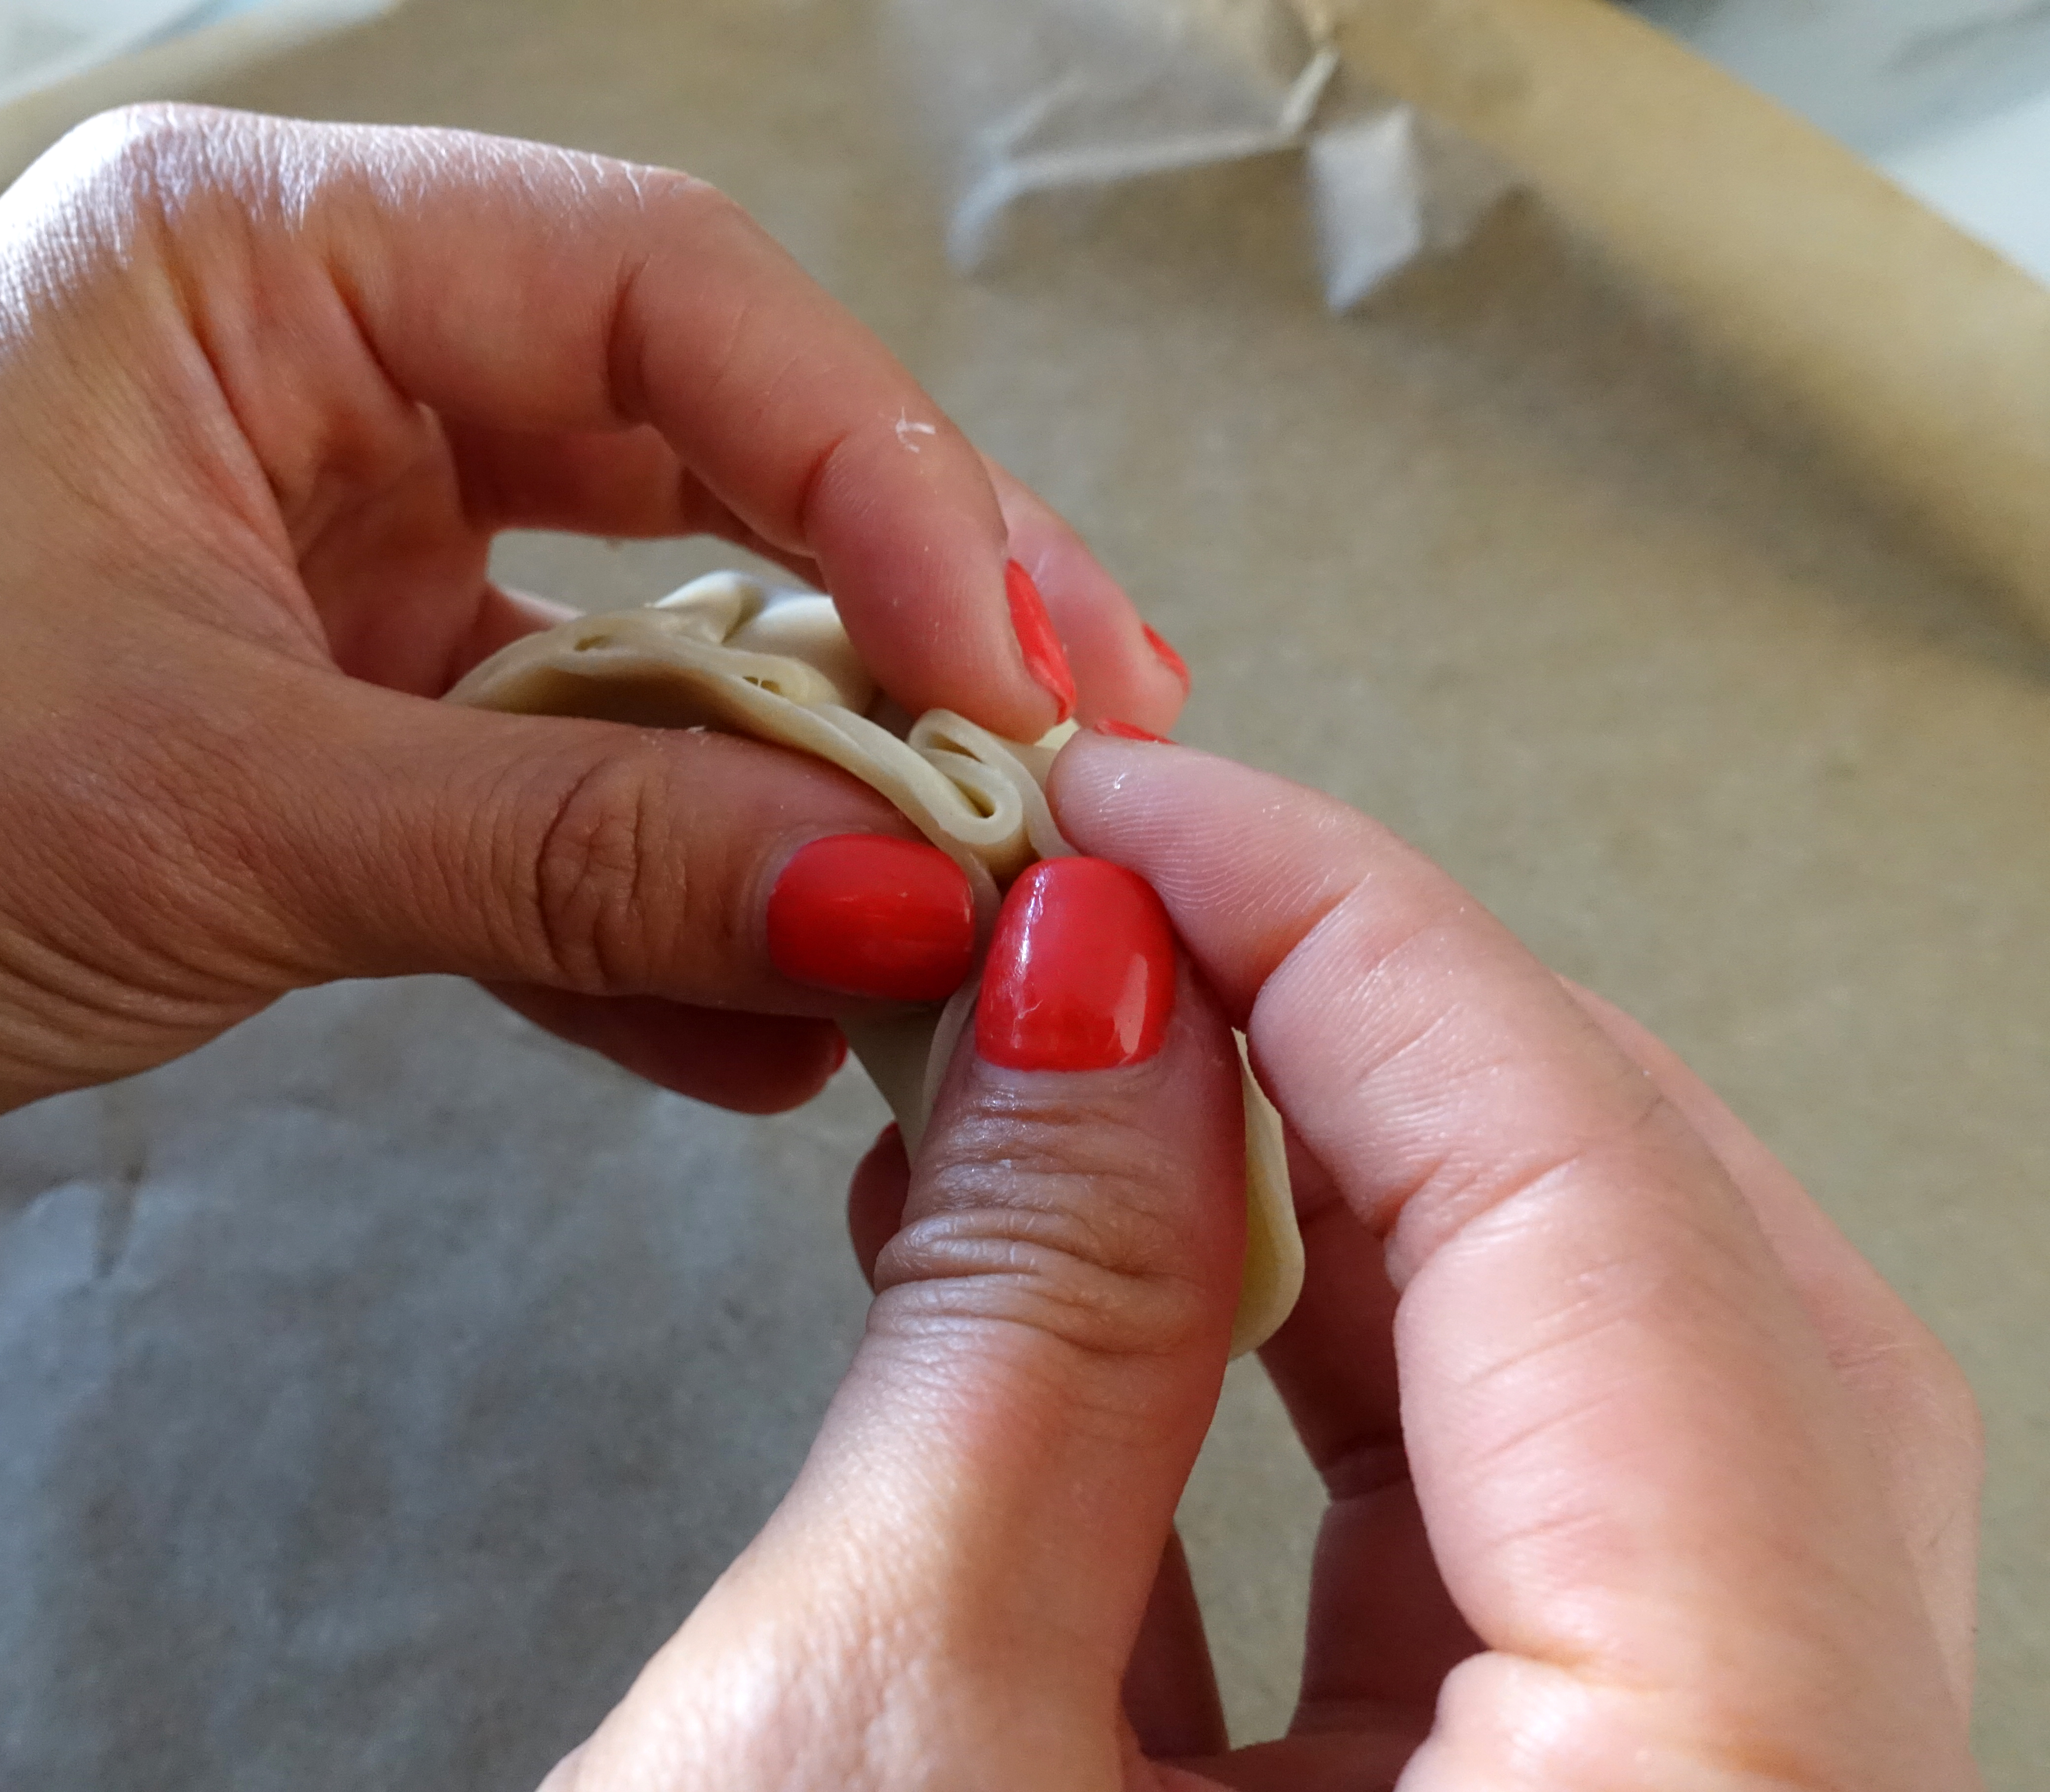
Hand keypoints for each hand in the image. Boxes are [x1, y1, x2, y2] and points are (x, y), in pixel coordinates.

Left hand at [0, 106, 1184, 1134]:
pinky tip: (777, 1012)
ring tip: (973, 896)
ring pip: (649, 615)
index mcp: (268, 265)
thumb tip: (886, 902)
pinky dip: (655, 890)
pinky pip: (550, 771)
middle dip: (900, 604)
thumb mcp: (212, 815)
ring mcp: (345, 538)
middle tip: (1080, 758)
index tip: (1008, 669)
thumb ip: (568, 854)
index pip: (661, 295)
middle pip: (701, 439)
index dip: (877, 467)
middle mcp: (331, 365)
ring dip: (804, 766)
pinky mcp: (338, 698)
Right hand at [552, 741, 1980, 1789]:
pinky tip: (1123, 1256)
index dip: (1368, 949)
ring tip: (1094, 1052)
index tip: (1151, 805)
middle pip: (1694, 1321)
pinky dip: (1317, 1381)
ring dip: (1352, 1198)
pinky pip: (1502, 1570)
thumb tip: (1081, 988)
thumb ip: (1026, 1329)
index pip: (1621, 1255)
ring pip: (1617, 1430)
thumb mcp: (861, 1748)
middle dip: (1397, 1046)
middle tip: (1141, 897)